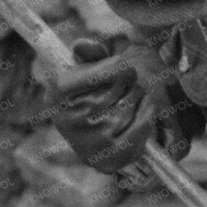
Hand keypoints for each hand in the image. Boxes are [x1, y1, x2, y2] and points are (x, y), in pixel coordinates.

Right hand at [50, 37, 175, 172]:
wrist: (97, 133)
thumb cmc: (94, 91)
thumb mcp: (88, 66)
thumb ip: (90, 52)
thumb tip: (83, 45)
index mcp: (58, 92)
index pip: (101, 72)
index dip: (117, 67)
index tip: (121, 67)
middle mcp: (68, 121)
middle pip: (119, 84)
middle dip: (127, 81)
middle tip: (121, 88)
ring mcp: (89, 144)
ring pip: (132, 102)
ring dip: (137, 95)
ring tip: (126, 100)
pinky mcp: (109, 161)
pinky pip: (142, 125)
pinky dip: (148, 111)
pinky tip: (141, 109)